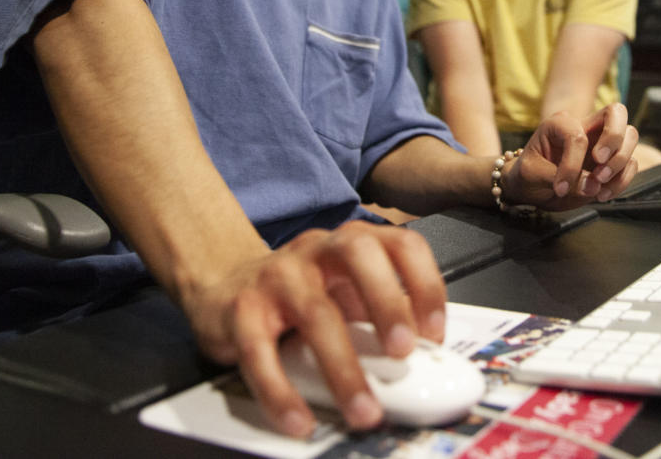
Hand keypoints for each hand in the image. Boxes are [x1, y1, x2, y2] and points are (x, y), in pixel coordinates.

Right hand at [182, 221, 446, 437]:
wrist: (226, 288)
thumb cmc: (301, 295)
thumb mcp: (348, 295)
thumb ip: (385, 317)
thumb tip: (427, 361)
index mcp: (354, 242)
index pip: (402, 244)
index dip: (425, 283)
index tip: (434, 332)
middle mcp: (318, 248)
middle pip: (360, 256)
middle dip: (387, 303)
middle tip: (403, 353)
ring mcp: (278, 274)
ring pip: (314, 312)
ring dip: (343, 367)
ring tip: (363, 409)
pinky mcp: (241, 308)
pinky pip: (260, 351)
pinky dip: (281, 391)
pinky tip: (299, 419)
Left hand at [505, 103, 639, 209]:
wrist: (531, 189)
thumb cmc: (528, 175)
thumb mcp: (532, 174)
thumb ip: (559, 176)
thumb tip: (591, 183)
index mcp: (561, 123)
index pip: (577, 137)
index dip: (572, 165)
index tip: (560, 188)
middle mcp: (585, 127)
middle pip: (617, 113)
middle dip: (613, 139)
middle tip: (599, 166)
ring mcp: (601, 143)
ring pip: (630, 136)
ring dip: (620, 162)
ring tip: (599, 185)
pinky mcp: (611, 162)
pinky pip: (632, 164)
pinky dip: (623, 180)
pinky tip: (603, 194)